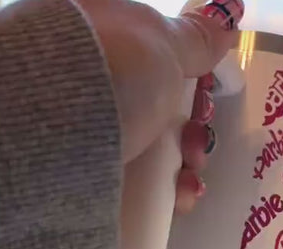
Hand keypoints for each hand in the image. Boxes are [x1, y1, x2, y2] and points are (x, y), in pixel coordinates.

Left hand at [74, 0, 243, 212]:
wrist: (54, 134)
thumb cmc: (112, 73)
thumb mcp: (162, 45)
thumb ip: (197, 37)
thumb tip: (227, 12)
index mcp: (110, 42)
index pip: (163, 63)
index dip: (192, 82)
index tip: (204, 94)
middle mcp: (101, 85)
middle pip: (165, 110)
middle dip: (192, 130)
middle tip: (195, 139)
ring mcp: (96, 131)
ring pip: (158, 151)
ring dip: (189, 165)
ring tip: (190, 175)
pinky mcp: (98, 174)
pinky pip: (145, 183)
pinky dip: (171, 191)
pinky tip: (182, 195)